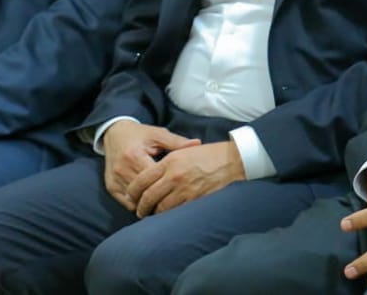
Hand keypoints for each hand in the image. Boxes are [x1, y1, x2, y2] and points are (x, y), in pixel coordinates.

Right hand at [101, 121, 199, 210]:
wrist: (115, 134)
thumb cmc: (140, 134)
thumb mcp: (159, 134)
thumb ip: (177, 142)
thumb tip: (198, 144)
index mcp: (134, 156)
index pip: (153, 178)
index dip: (168, 184)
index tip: (182, 187)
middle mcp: (122, 170)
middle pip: (143, 192)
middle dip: (160, 197)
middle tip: (177, 198)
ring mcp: (114, 180)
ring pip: (134, 200)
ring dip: (149, 203)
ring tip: (165, 201)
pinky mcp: (110, 187)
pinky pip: (126, 203)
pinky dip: (138, 204)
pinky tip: (150, 201)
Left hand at [128, 140, 245, 217]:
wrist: (235, 160)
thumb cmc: (211, 154)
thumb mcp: (186, 151)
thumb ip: (168, 162)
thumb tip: (153, 175)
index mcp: (170, 161)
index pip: (142, 179)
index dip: (133, 190)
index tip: (131, 195)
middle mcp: (174, 176)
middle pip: (148, 196)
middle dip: (141, 206)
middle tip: (140, 210)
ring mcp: (184, 189)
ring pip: (160, 207)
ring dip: (154, 213)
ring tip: (153, 214)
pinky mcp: (194, 199)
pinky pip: (175, 212)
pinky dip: (169, 216)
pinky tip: (168, 216)